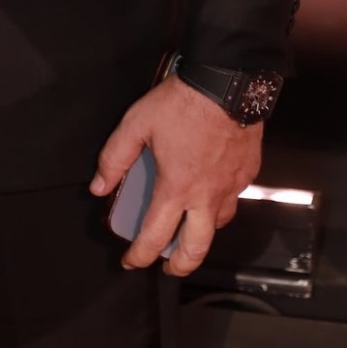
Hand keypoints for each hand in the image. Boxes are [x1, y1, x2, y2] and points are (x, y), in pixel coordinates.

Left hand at [90, 75, 260, 275]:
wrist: (226, 81)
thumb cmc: (183, 101)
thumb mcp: (137, 124)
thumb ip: (115, 157)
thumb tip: (99, 185)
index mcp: (177, 187)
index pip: (154, 236)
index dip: (139, 255)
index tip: (131, 261)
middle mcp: (206, 195)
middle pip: (196, 249)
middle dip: (179, 265)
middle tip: (168, 265)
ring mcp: (231, 186)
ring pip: (218, 226)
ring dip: (202, 233)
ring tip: (189, 228)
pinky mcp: (248, 174)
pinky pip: (234, 199)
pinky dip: (220, 204)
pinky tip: (211, 192)